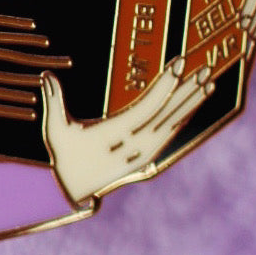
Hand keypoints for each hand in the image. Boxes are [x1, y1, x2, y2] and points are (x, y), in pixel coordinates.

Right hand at [42, 57, 213, 205]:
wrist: (71, 189)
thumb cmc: (63, 155)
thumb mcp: (56, 131)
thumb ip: (54, 102)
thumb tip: (46, 76)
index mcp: (115, 135)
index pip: (148, 108)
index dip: (166, 86)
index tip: (180, 64)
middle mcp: (134, 145)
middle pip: (167, 114)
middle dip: (187, 90)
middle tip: (205, 69)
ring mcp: (143, 153)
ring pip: (173, 124)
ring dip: (191, 102)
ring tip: (209, 82)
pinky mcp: (147, 156)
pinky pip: (170, 134)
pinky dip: (185, 117)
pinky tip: (196, 103)